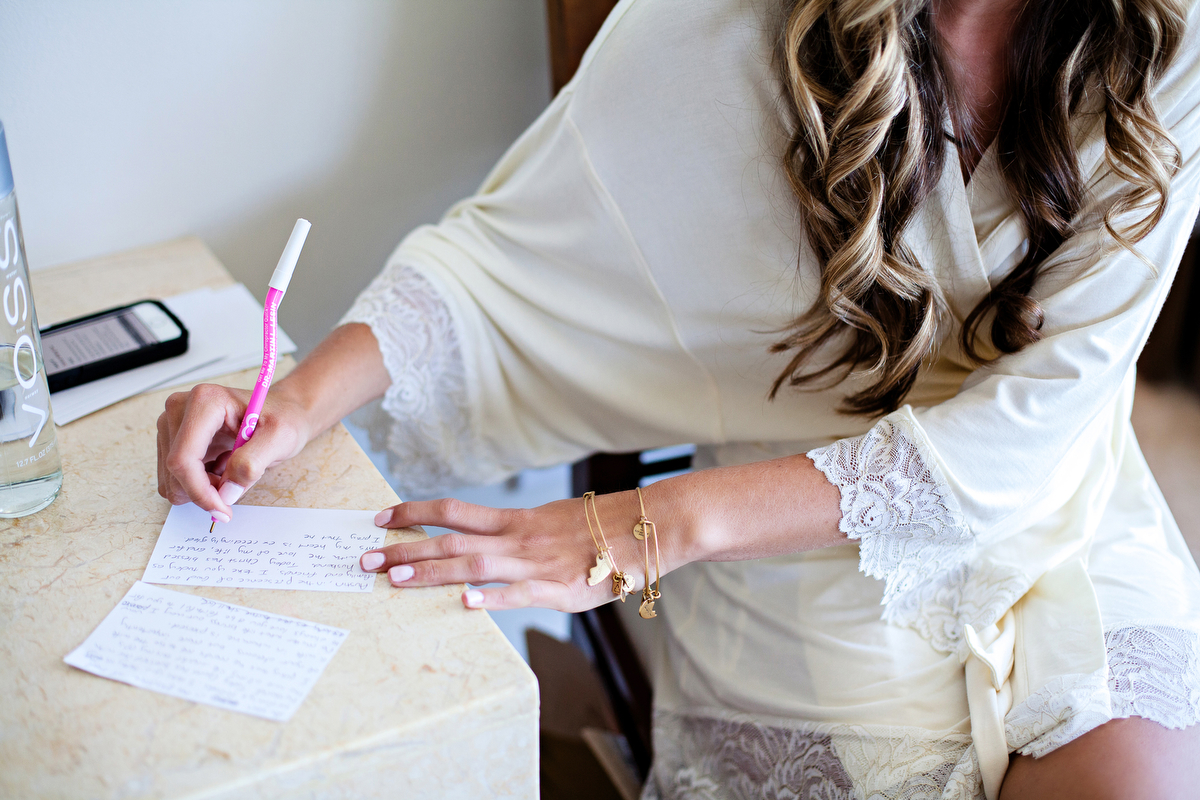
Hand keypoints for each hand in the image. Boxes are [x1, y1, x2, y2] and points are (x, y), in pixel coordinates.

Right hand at [157, 382, 311, 519]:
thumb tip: (226, 493)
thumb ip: (252, 464)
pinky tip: (222, 467)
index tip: (223, 510)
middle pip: (174, 469)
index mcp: (205, 401)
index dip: (200, 491)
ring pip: (172, 477)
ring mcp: (173, 423)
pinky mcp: (172, 437)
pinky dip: (199, 482)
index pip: (183, 458)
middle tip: (236, 486)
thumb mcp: (281, 438)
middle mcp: (180, 408)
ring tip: (232, 471)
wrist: (283, 410)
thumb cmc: (283, 418)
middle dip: (203, 490)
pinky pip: (176, 476)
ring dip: (202, 486)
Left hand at [359, 492, 678, 611]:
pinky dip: (491, 598)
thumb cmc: (597, 528)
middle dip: (406, 550)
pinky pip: (518, 594)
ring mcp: (534, 565)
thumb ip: (515, 535)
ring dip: (433, 572)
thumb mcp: (549, 521)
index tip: (380, 519)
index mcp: (514, 520)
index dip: (414, 514)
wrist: (643, 529)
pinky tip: (464, 604)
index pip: (453, 511)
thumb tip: (484, 545)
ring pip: (474, 565)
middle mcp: (517, 538)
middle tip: (366, 561)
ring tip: (397, 580)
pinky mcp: (557, 590)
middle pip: (451, 540)